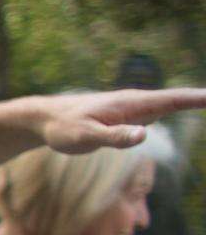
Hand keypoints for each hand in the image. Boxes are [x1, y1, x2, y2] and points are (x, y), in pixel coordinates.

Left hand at [30, 88, 205, 153]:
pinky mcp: (130, 115)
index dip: (200, 98)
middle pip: (179, 98)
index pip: (174, 99)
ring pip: (172, 102)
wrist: (45, 118)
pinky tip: (191, 104)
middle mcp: (137, 102)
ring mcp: (135, 107)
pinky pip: (161, 108)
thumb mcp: (86, 137)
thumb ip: (114, 136)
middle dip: (204, 98)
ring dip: (196, 99)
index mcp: (132, 104)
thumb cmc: (64, 128)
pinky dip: (181, 105)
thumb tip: (144, 134)